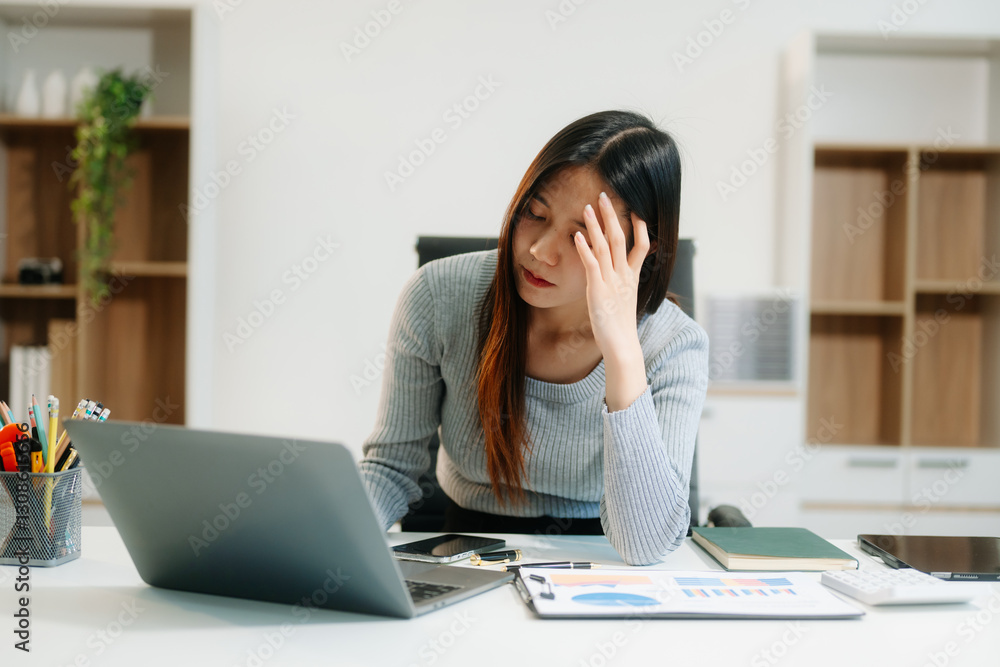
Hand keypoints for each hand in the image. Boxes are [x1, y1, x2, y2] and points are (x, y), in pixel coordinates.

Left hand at [574, 192, 650, 410]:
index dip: (639, 226)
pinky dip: (585, 249)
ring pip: (606, 247)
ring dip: (596, 225)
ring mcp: (612, 282)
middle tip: (605, 195)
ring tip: (588, 206)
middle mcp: (624, 275)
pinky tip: (578, 235)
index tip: (635, 209)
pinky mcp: (598, 291)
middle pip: (621, 238)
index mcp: (632, 277)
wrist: (621, 346)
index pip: (641, 245)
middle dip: (613, 215)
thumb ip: (622, 283)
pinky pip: (592, 265)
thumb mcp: (623, 300)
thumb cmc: (619, 326)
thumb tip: (619, 275)